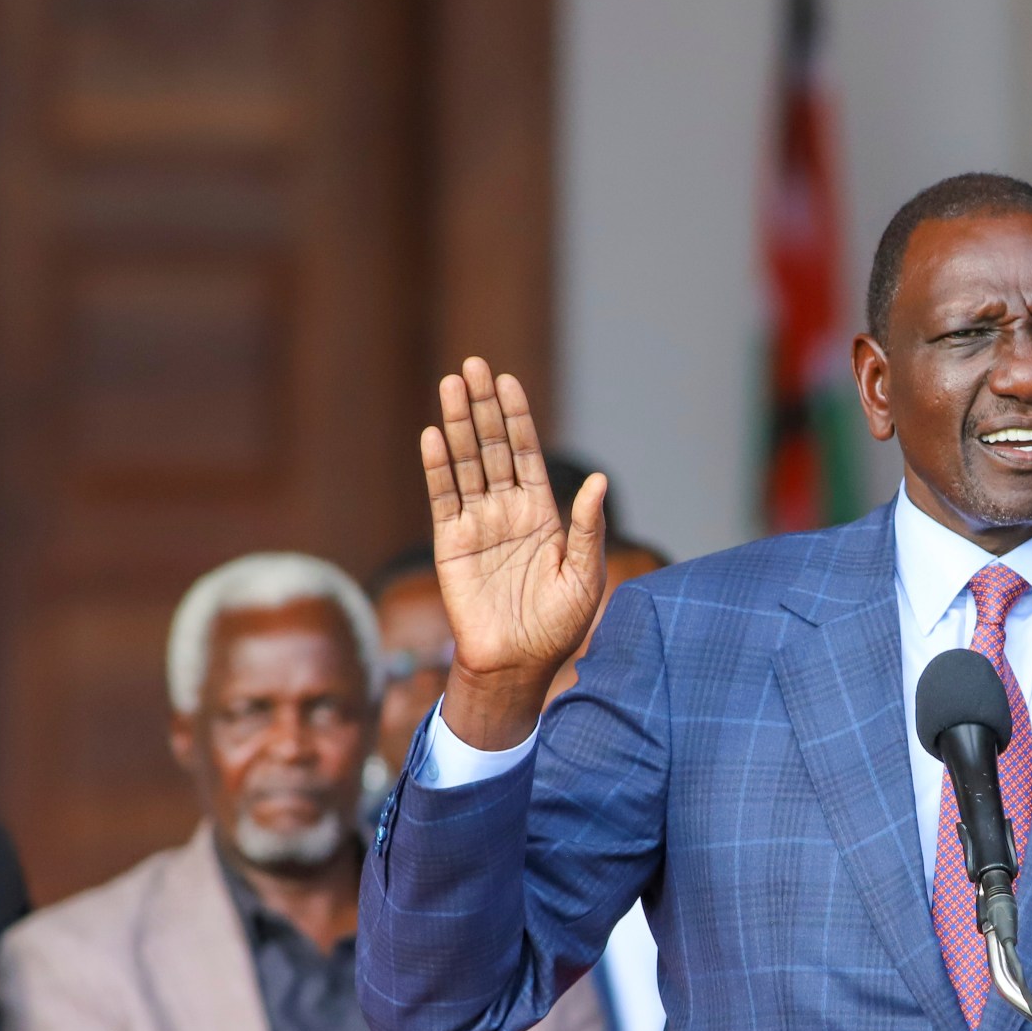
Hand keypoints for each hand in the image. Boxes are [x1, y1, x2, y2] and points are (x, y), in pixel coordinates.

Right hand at [422, 358, 608, 749]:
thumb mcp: (584, 575)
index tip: (508, 381)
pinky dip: (437, 468)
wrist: (518, 665)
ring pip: (466, 464)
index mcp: (542, 514)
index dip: (518, 417)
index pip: (527, 454)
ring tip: (451, 384)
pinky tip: (433, 436)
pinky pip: (442, 499)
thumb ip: (588, 528)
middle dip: (484, 407)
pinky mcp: (451, 544)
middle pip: (493, 447)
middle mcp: (507, 511)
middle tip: (474, 365)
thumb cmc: (558, 626)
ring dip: (458, 424)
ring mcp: (477, 524)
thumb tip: (598, 481)